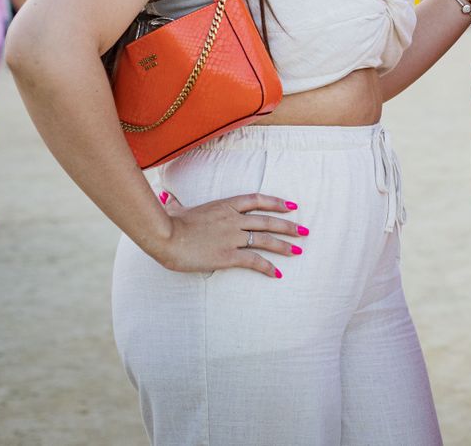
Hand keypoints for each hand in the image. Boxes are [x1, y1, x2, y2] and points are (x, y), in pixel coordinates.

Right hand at [148, 190, 306, 277]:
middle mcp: (233, 219)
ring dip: (284, 245)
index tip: (292, 205)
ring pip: (266, 239)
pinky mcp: (228, 255)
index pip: (257, 200)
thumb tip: (167, 197)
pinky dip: (267, 267)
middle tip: (305, 230)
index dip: (276, 202)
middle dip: (288, 225)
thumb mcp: (176, 209)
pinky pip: (253, 261)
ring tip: (298, 250)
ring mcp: (232, 237)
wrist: (165, 236)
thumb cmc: (169, 223)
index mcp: (225, 205)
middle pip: (268, 220)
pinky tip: (277, 273)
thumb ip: (177, 203)